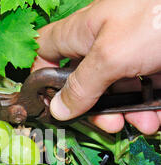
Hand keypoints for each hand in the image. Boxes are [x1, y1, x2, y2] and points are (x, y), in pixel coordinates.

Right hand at [31, 0, 160, 134]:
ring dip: (123, 114)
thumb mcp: (111, 55)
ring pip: (114, 92)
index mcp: (83, 33)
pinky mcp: (153, 66)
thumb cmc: (157, 16)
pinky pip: (142, 93)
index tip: (44, 102)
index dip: (39, 74)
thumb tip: (57, 109)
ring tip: (138, 124)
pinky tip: (155, 118)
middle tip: (105, 123)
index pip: (46, 50)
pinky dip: (147, 109)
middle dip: (91, 108)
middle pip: (82, 82)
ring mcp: (130, 56)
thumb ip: (81, 86)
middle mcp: (103, 45)